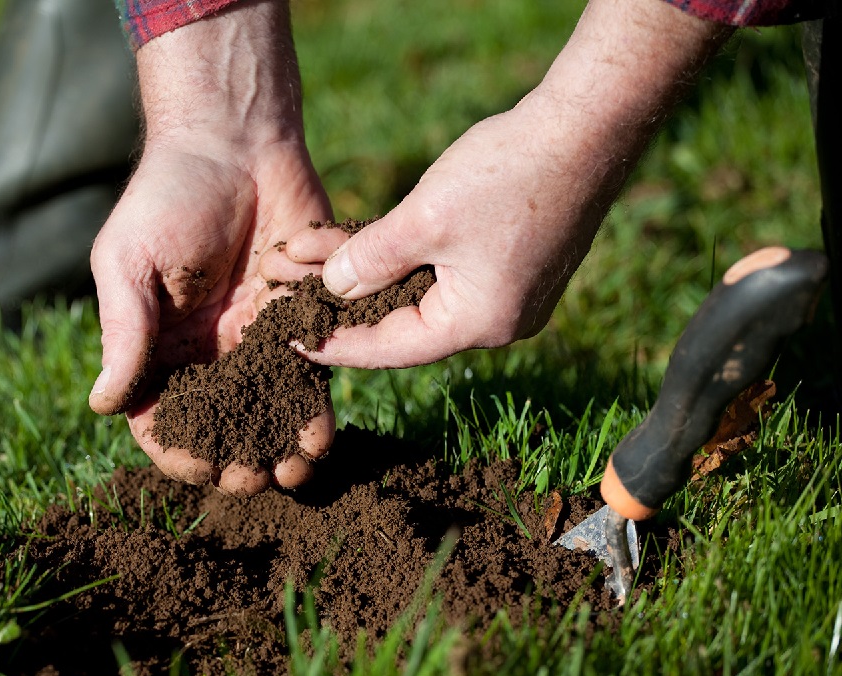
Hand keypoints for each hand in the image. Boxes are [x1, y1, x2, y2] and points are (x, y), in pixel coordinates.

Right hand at [87, 1, 334, 495]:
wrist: (234, 141)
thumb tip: (102, 406)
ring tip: (297, 470)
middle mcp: (205, 352)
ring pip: (269, 412)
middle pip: (220, 427)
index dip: (177, 450)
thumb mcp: (128, 263)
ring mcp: (255, 339)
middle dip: (236, 461)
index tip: (200, 466)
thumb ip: (123, 333)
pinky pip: (309, 375)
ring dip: (280, 447)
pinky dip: (315, 408)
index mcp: (156, 347)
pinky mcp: (300, 320)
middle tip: (254, 480)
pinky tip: (322, 432)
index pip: (159, 418)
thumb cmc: (166, 196)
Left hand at [262, 0, 728, 368]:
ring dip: (368, 274)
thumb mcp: (424, 220)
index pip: (389, 349)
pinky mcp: (512, 264)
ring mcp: (509, 294)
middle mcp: (497, 322)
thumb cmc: (509, 173)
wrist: (586, 128)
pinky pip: (443, 273)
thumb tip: (332, 289)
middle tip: (290, 297)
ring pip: (419, 293)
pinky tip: (362, 244)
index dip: (335, 342)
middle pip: (402, 323)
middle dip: (344, 303)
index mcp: (478, 324)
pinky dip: (403, 259)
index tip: (289, 339)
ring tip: (313, 261)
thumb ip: (370, 260)